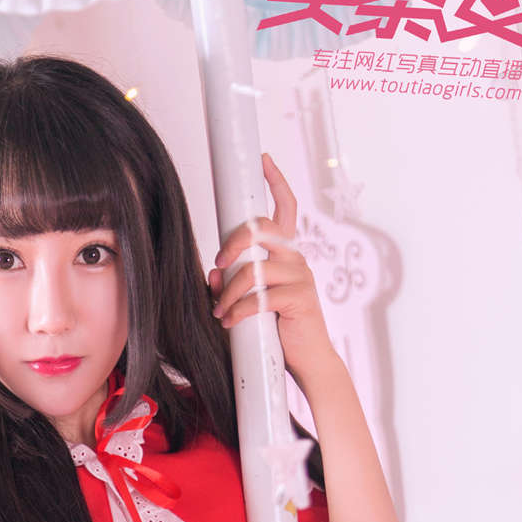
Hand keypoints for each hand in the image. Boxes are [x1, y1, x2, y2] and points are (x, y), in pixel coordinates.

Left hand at [208, 153, 337, 385]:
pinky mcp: (300, 299)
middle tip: (219, 262)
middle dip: (234, 243)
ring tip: (220, 311)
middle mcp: (297, 259)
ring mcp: (301, 277)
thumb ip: (231, 283)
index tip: (264, 160)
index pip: (286, 209)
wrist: (307, 361)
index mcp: (287, 254)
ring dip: (230, 292)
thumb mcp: (249, 302)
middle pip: (262, 229)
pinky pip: (260, 297)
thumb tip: (214, 271)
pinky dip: (239, 311)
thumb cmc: (277, 330)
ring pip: (254, 269)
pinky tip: (231, 322)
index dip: (276, 182)